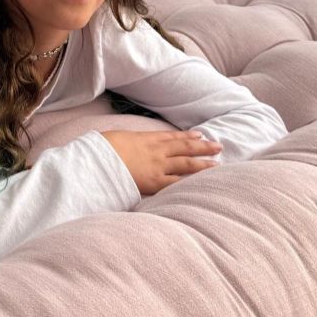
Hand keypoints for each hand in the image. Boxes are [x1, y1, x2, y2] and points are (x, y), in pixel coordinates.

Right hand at [99, 130, 221, 194]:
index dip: (187, 135)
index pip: (172, 136)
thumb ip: (129, 141)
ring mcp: (157, 167)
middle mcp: (157, 151)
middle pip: (185, 148)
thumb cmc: (103, 148)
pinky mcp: (154, 183)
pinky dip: (189, 183)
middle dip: (202, 146)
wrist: (99, 160)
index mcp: (147, 138)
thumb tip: (128, 144)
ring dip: (203, 164)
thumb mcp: (117, 137)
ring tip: (216, 164)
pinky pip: (176, 183)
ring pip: (186, 164)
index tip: (200, 134)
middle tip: (218, 146)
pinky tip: (200, 183)